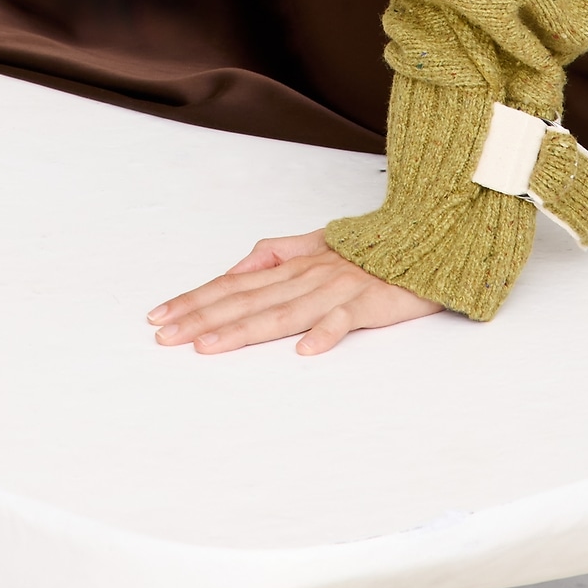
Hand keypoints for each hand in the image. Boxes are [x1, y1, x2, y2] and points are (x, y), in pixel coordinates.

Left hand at [147, 230, 441, 355]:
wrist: (427, 237)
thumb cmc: (371, 248)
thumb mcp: (317, 243)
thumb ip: (276, 252)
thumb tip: (235, 267)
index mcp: (294, 264)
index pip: (235, 283)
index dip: (196, 299)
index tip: (160, 316)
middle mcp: (307, 275)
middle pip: (247, 299)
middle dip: (202, 318)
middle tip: (164, 336)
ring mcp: (336, 289)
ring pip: (283, 312)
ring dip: (245, 330)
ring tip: (208, 346)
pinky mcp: (370, 303)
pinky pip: (345, 320)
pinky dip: (326, 333)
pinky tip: (305, 351)